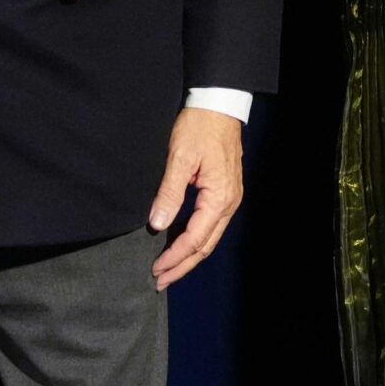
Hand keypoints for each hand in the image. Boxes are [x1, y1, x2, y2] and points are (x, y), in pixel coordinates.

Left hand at [148, 109, 243, 290]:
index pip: (196, 238)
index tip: (155, 270)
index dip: (175, 257)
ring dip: (188, 256)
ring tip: (168, 270)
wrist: (218, 104)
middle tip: (159, 281)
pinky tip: (179, 245)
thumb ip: (169, 192)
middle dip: (182, 265)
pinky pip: (210, 225)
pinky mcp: (224, 192)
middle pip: (206, 245)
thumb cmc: (199, 127)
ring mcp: (229, 198)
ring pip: (210, 237)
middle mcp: (229, 202)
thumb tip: (157, 224)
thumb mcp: (180, 157)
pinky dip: (194, 240)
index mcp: (219, 197)